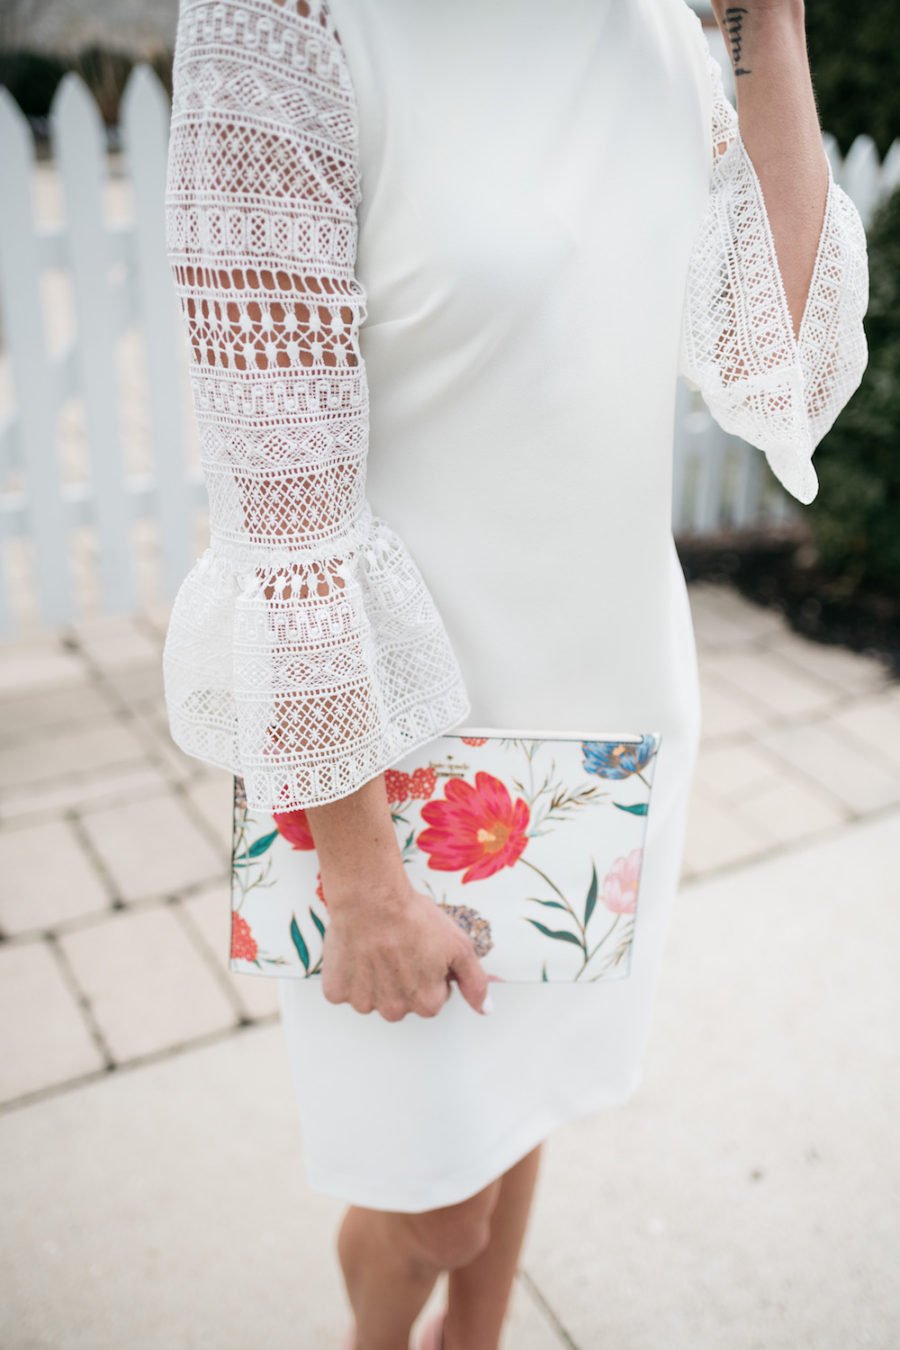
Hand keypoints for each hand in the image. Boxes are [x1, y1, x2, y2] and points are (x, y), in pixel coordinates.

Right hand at [320, 874, 491, 1021]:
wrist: (371, 897)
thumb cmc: (414, 918)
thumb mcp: (459, 946)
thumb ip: (475, 982)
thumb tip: (485, 1010)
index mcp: (427, 1003)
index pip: (434, 996)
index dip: (431, 972)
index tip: (423, 950)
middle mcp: (395, 1010)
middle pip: (403, 1000)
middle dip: (404, 979)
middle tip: (401, 947)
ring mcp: (364, 1002)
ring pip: (374, 996)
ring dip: (376, 977)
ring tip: (378, 946)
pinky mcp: (337, 990)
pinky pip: (346, 989)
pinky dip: (350, 973)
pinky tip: (358, 950)